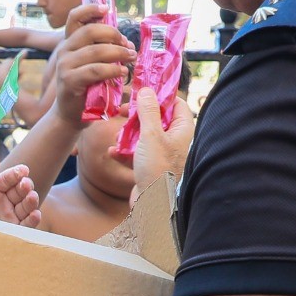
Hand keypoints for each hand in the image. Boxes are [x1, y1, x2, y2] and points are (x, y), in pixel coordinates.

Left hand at [0, 160, 40, 228]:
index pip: (5, 180)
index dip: (14, 174)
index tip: (23, 170)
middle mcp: (2, 203)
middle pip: (18, 191)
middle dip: (25, 186)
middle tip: (26, 184)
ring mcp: (9, 216)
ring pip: (25, 206)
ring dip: (31, 200)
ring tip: (32, 197)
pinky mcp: (13, 231)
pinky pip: (26, 224)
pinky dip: (33, 219)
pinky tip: (35, 214)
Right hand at [53, 3, 134, 126]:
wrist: (71, 115)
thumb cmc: (87, 88)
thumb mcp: (92, 65)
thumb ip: (103, 51)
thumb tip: (127, 43)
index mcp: (69, 43)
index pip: (75, 17)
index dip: (90, 9)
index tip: (106, 9)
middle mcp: (64, 50)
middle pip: (90, 31)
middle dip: (113, 34)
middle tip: (128, 45)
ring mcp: (65, 65)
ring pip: (96, 51)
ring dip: (119, 53)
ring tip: (131, 58)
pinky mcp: (70, 81)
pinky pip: (95, 70)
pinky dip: (112, 70)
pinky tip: (123, 73)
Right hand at [126, 89, 194, 205]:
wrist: (153, 204)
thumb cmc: (157, 169)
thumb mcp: (151, 135)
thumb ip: (149, 111)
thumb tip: (147, 91)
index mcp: (182, 130)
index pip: (176, 103)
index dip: (161, 95)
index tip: (144, 90)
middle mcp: (174, 140)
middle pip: (157, 117)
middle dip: (139, 114)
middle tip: (124, 109)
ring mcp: (162, 153)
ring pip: (144, 133)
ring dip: (129, 132)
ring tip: (117, 132)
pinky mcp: (150, 165)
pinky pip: (136, 151)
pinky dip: (124, 150)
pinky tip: (113, 151)